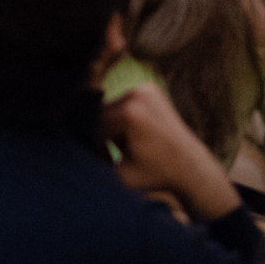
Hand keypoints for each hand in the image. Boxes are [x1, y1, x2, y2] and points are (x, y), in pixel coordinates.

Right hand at [104, 83, 240, 219]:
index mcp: (129, 115)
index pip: (95, 128)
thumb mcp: (120, 175)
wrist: (189, 166)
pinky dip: (125, 117)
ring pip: (111, 107)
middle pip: (102, 114)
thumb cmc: (154, 174)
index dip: (97, 147)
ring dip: (113, 126)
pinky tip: (138, 133)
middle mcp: (137, 95)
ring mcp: (145, 88)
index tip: (107, 161)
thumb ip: (95, 164)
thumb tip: (75, 155)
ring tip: (129, 145)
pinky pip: (124, 102)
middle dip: (105, 135)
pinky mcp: (150, 88)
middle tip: (117, 154)